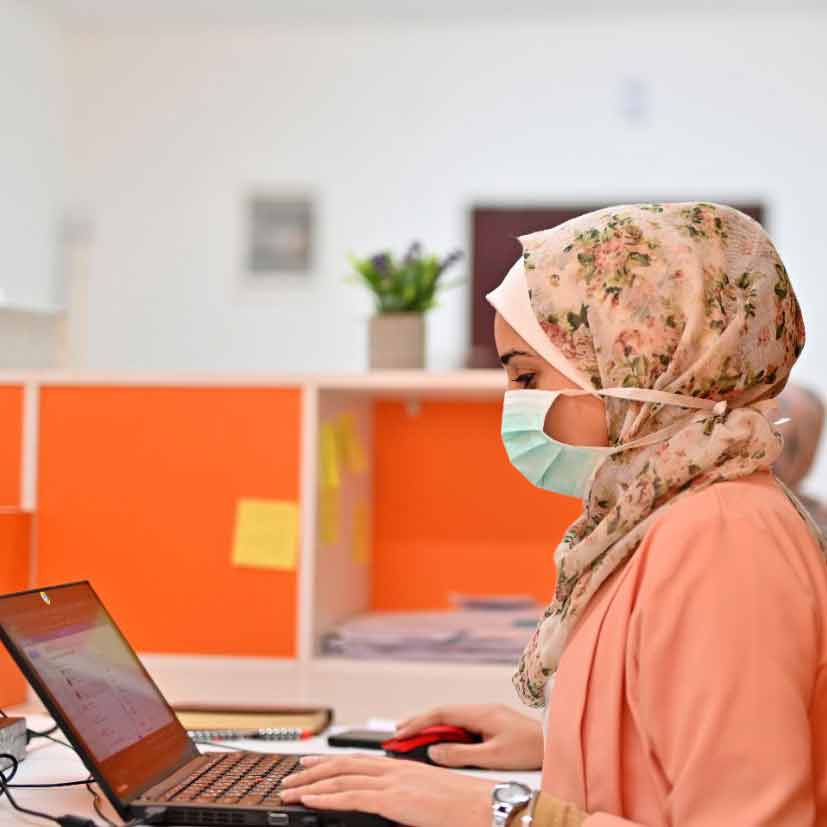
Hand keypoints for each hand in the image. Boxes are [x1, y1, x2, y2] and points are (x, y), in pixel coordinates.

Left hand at [280, 754, 494, 826]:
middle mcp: (393, 769)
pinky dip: (326, 798)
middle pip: (343, 766)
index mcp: (401, 767)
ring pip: (342, 778)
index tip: (310, 765)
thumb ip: (403, 796)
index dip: (330, 763)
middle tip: (290, 777)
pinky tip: (310, 800)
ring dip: (311, 784)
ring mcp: (393, 782)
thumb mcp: (427, 796)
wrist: (483, 806)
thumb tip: (387, 806)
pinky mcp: (394, 800)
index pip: (357, 762)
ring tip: (291, 790)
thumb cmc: (463, 804)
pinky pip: (352, 797)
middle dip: (313, 771)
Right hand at [395, 704, 542, 770]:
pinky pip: (461, 725)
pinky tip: (437, 740)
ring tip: (411, 736)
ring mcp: (486, 716)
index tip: (401, 732)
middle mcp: (481, 710)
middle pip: (443, 714)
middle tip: (398, 733)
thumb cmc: (528, 749)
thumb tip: (434, 752)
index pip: (441, 714)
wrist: (554, 745)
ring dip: (431, 727)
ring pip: (451, 719)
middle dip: (419, 722)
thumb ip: (461, 754)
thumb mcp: (492, 756)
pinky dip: (444, 731)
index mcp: (480, 713)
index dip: (419, 722)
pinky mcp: (490, 724)